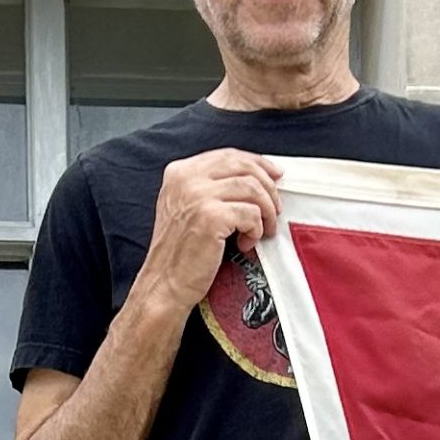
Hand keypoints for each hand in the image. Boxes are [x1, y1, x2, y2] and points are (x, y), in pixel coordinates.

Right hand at [136, 148, 284, 314]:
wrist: (165, 284)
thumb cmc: (179, 253)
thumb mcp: (186, 208)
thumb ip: (211, 188)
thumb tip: (254, 179)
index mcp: (180, 172)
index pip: (227, 155)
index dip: (256, 163)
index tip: (274, 176)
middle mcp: (186, 178)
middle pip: (243, 167)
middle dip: (267, 187)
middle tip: (274, 208)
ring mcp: (197, 196)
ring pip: (252, 188)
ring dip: (266, 211)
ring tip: (263, 230)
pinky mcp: (211, 217)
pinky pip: (251, 214)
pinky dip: (256, 229)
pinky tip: (246, 242)